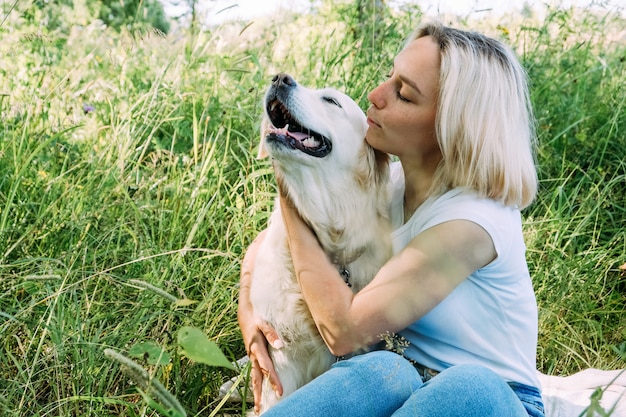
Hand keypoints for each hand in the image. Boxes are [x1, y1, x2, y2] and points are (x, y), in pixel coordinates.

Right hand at [238, 229, 283, 412]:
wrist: (252, 269)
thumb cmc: (259, 263)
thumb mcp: (258, 253)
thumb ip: (263, 246)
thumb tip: (272, 229)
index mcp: (249, 307)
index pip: (257, 322)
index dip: (267, 333)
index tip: (279, 342)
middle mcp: (248, 325)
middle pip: (255, 350)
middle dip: (265, 369)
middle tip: (277, 386)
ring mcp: (251, 336)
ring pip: (254, 363)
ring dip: (261, 382)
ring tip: (264, 405)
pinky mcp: (257, 344)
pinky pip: (258, 366)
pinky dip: (259, 384)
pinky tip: (261, 403)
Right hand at [245, 320, 283, 412]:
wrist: (244, 313)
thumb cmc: (256, 317)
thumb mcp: (263, 322)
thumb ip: (271, 333)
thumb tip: (280, 345)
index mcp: (256, 348)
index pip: (266, 368)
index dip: (273, 380)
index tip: (280, 392)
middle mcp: (253, 355)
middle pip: (256, 378)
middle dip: (259, 394)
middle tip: (262, 409)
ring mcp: (251, 356)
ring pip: (254, 377)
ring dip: (256, 392)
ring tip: (258, 407)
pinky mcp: (252, 356)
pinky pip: (254, 372)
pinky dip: (257, 383)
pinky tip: (260, 391)